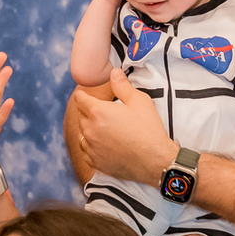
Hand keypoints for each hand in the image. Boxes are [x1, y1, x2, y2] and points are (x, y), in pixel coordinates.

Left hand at [69, 68, 175, 184]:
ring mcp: (91, 148)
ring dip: (90, 129)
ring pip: (82, 133)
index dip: (84, 95)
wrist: (155, 161)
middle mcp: (89, 130)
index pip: (80, 99)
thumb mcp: (140, 101)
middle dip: (89, 111)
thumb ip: (122, 86)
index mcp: (98, 112)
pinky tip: (104, 144)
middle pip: (80, 115)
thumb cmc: (149, 131)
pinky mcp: (95, 162)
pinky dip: (92, 146)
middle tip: (105, 112)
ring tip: (105, 129)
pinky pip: (86, 151)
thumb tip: (114, 73)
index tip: (88, 96)